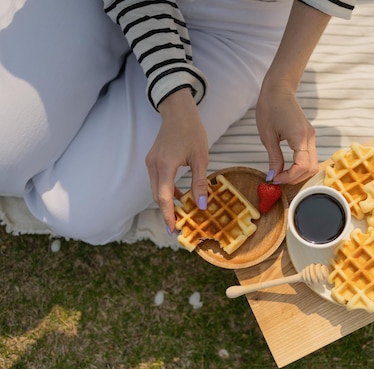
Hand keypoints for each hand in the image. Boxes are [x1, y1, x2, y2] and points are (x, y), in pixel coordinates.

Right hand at [146, 88, 208, 233]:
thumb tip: (202, 205)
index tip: (173, 230)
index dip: (168, 215)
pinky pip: (157, 182)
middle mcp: (153, 165)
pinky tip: (180, 197)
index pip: (163, 197)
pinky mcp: (152, 161)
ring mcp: (150, 163)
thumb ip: (200, 183)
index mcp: (165, 165)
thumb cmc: (192, 131)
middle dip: (166, 213)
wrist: (178, 112)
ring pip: (156, 190)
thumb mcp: (201, 158)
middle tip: (178, 227)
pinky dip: (166, 192)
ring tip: (180, 215)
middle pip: (157, 197)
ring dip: (166, 203)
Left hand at [256, 82, 317, 183]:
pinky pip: (310, 157)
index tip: (275, 179)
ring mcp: (312, 137)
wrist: (279, 90)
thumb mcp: (267, 136)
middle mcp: (310, 138)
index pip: (302, 167)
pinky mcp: (309, 136)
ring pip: (313, 165)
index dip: (289, 177)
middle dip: (295, 178)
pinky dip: (300, 166)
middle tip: (278, 178)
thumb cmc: (270, 107)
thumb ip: (274, 158)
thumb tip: (273, 176)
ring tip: (282, 173)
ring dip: (299, 173)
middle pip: (311, 169)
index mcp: (300, 137)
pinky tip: (288, 166)